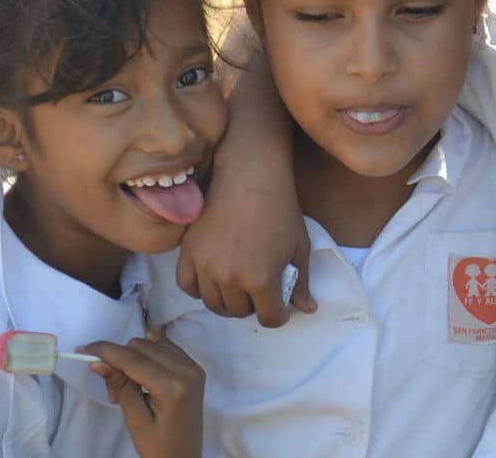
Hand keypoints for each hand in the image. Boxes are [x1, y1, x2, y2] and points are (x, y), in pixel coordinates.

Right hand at [84, 330, 204, 457]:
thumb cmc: (157, 447)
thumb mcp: (135, 420)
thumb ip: (120, 386)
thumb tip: (97, 362)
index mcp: (173, 386)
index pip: (134, 359)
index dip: (106, 351)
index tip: (83, 349)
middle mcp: (188, 370)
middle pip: (143, 346)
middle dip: (119, 360)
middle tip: (112, 392)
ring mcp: (194, 367)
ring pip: (154, 343)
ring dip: (133, 358)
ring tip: (127, 388)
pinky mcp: (195, 368)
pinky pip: (166, 349)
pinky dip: (149, 356)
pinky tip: (142, 377)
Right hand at [177, 148, 313, 326]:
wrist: (249, 177)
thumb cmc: (281, 210)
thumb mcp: (300, 247)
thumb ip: (301, 282)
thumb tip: (308, 309)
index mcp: (261, 280)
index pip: (269, 318)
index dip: (277, 315)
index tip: (279, 307)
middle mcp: (230, 279)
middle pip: (239, 312)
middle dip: (253, 306)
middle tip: (259, 290)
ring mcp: (205, 268)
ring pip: (214, 304)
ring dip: (228, 301)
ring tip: (238, 286)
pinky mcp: (187, 254)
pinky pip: (188, 286)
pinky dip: (200, 289)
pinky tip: (213, 279)